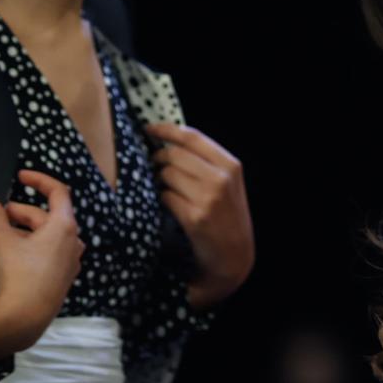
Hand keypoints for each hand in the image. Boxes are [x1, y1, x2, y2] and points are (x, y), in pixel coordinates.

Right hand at [0, 170, 84, 359]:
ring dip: (15, 234)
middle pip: (44, 217)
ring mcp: (68, 260)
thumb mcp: (3, 242)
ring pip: (40, 237)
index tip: (20, 176)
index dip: (39, 180)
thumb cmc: (20, 273)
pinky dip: (21, 249)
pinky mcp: (60, 276)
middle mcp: (72, 240)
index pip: (58, 192)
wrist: (25, 317)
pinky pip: (41, 255)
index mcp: (65, 225)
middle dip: (17, 214)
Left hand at [146, 123, 254, 309]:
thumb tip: (170, 142)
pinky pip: (165, 197)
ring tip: (167, 189)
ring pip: (166, 175)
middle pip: (174, 155)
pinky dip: (162, 199)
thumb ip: (207, 162)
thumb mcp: (229, 184)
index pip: (191, 136)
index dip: (166, 130)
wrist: (234, 254)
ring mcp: (208, 198)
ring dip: (160, 181)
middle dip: (158, 158)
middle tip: (154, 165)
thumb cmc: (227, 216)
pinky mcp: (194, 217)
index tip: (148, 128)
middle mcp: (221, 178)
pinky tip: (170, 206)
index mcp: (231, 165)